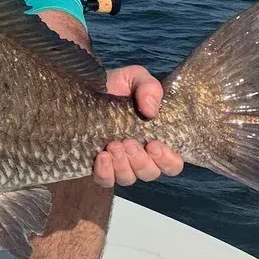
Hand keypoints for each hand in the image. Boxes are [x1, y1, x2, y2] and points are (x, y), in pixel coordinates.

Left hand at [92, 65, 184, 187]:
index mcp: (155, 138)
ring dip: (123, 165)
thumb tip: (151, 111)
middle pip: (150, 173)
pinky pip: (105, 180)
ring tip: (113, 145)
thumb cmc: (117, 84)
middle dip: (141, 160)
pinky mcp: (97, 164)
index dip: (167, 160)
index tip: (153, 143)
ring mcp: (118, 161)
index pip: (172, 164)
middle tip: (128, 142)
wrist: (86, 85)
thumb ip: (150, 88)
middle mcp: (138, 154)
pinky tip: (101, 155)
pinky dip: (105, 172)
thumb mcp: (136, 77)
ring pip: (128, 179)